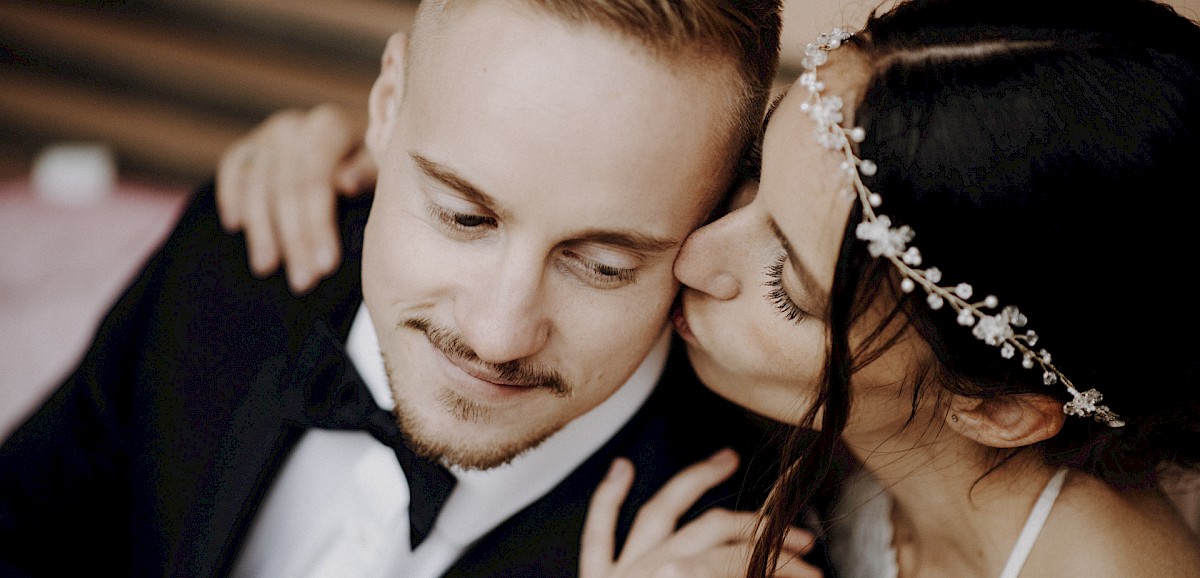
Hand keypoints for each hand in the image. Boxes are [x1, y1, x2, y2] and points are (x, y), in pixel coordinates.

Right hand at [216, 103, 374, 294]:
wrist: (354, 146)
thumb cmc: (372, 166)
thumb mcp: (380, 166)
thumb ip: (367, 172)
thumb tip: (345, 183)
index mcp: (331, 126)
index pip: (316, 180)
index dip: (318, 225)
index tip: (325, 266)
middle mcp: (295, 126)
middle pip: (285, 187)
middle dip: (293, 239)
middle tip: (302, 280)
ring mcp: (268, 134)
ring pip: (256, 183)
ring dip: (261, 230)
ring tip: (267, 268)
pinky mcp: (250, 144)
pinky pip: (232, 168)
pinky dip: (231, 196)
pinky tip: (235, 226)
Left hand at [581, 449, 821, 577]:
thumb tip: (774, 576)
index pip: (744, 562)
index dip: (784, 566)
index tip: (813, 575)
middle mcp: (650, 570)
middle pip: (715, 532)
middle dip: (762, 533)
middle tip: (801, 544)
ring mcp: (621, 572)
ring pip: (662, 510)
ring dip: (695, 479)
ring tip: (724, 460)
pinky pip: (599, 530)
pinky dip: (608, 495)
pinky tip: (622, 468)